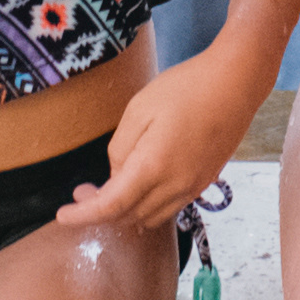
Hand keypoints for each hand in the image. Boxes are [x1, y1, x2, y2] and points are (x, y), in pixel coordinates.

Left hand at [68, 67, 256, 230]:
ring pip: (150, 217)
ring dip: (126, 212)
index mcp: (152, 166)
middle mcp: (174, 185)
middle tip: (84, 190)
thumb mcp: (140, 108)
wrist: (236, 82)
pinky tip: (141, 189)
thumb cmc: (186, 88)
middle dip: (101, 210)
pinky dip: (148, 208)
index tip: (62, 215)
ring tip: (111, 189)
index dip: (83, 215)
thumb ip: (120, 148)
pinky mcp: (205, 181)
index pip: (110, 206)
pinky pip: (170, 208)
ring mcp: (193, 187)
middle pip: (129, 216)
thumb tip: (116, 175)